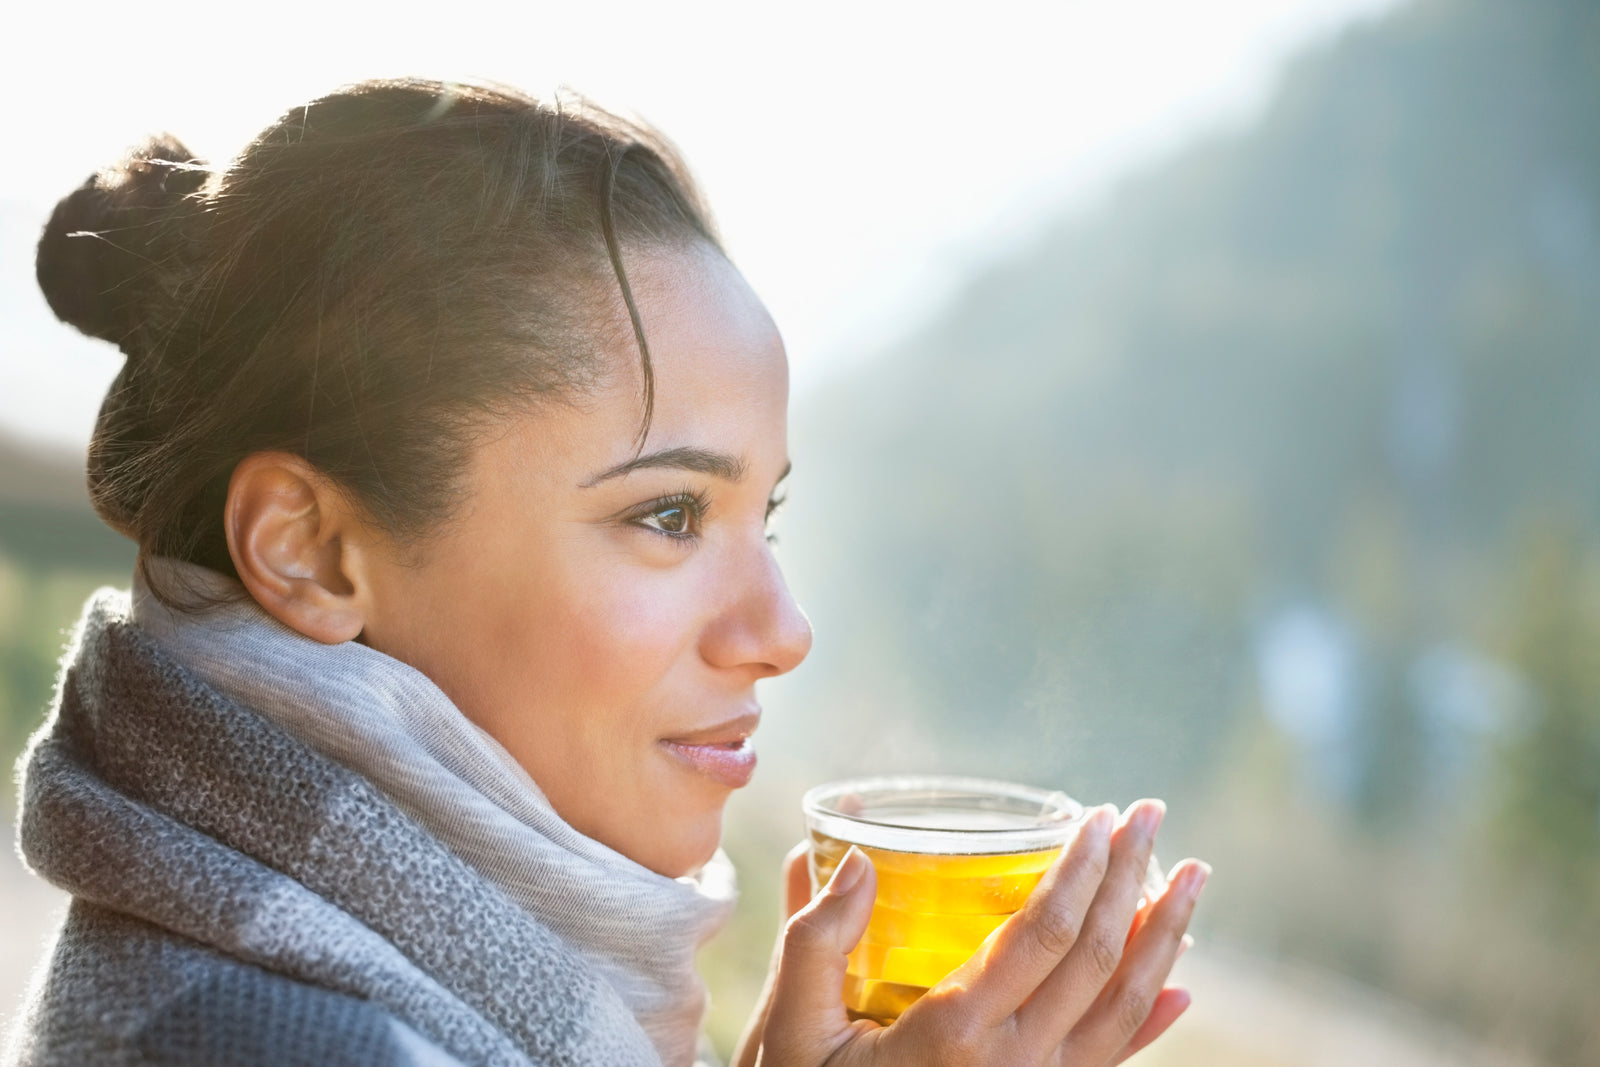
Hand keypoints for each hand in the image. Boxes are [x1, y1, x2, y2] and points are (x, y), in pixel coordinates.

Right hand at [733, 801, 1207, 1066]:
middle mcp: (1014, 1066)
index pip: (1042, 935)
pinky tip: (1181, 983)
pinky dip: (1154, 1020)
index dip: (1080, 871)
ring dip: (1166, 936)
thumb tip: (855, 861)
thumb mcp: (792, 1028)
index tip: (1099, 816)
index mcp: (954, 1034)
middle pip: (1098, 961)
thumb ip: (816, 942)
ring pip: (1125, 1009)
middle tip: (1151, 814)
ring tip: (1193, 876)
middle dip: (1133, 879)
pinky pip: (1114, 1061)